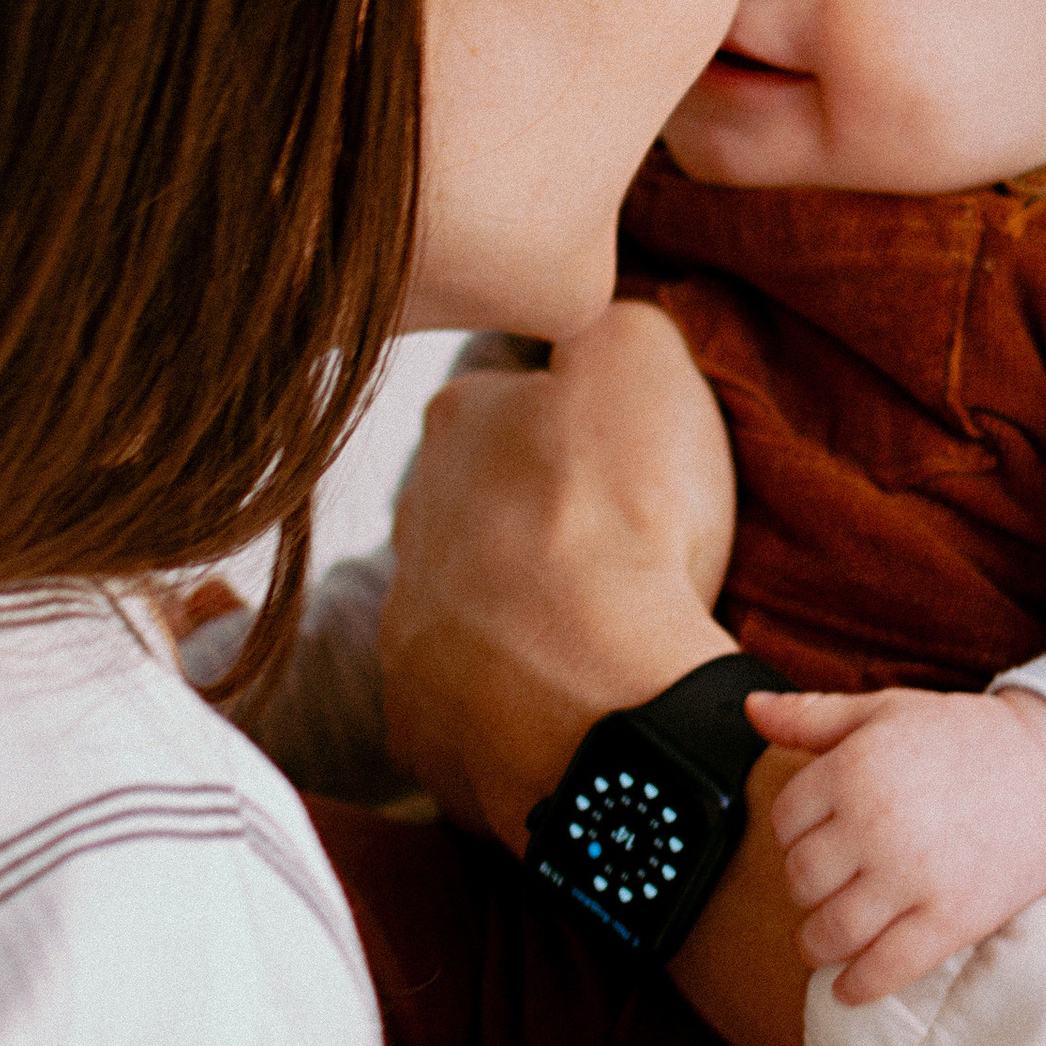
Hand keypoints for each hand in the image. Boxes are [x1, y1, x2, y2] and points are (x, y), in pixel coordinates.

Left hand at [381, 304, 737, 846]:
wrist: (598, 698)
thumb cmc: (624, 520)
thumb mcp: (641, 361)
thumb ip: (610, 322)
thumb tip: (592, 319)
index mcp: (455, 424)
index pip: (509, 400)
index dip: (575, 427)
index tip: (626, 463)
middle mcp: (407, 521)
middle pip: (480, 508)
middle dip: (536, 526)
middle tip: (621, 554)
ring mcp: (404, 632)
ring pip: (466, 608)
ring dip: (520, 617)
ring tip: (601, 640)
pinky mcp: (420, 727)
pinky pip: (468, 704)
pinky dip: (513, 703)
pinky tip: (569, 704)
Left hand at [751, 685, 1045, 1002]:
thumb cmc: (962, 739)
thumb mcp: (886, 710)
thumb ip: (812, 715)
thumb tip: (752, 710)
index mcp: (854, 769)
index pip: (784, 821)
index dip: (792, 835)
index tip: (812, 841)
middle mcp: (875, 824)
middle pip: (801, 880)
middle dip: (805, 890)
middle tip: (822, 891)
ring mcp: (913, 877)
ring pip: (831, 931)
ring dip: (818, 945)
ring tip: (823, 943)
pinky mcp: (951, 919)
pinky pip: (887, 968)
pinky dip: (858, 986)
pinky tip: (848, 988)